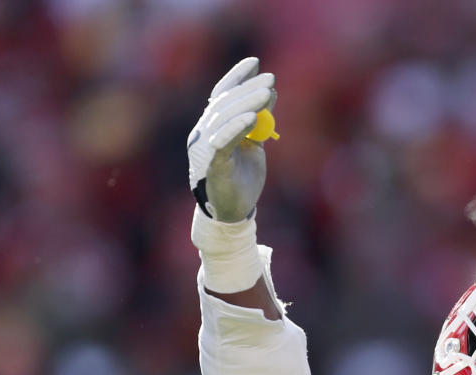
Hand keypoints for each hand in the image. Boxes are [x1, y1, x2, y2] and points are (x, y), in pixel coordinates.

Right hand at [187, 57, 275, 221]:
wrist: (233, 211)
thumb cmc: (243, 177)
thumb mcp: (255, 144)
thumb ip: (259, 120)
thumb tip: (272, 92)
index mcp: (212, 126)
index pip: (222, 94)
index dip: (237, 76)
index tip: (255, 62)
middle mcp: (203, 132)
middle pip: (225, 103)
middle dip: (248, 88)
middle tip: (270, 78)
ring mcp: (205, 148)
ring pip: (224, 118)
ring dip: (247, 103)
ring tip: (267, 93)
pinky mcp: (212, 164)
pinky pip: (222, 142)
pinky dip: (236, 128)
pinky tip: (251, 117)